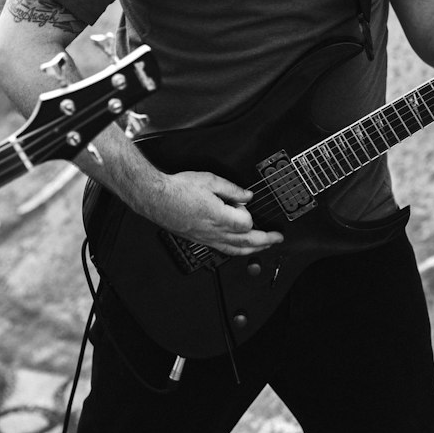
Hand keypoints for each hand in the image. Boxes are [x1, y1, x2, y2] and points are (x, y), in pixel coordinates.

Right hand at [148, 170, 284, 257]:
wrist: (156, 198)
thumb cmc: (178, 189)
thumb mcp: (209, 180)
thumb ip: (232, 189)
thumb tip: (247, 196)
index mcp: (219, 217)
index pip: (247, 223)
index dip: (248, 212)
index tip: (243, 202)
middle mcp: (215, 232)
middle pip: (247, 242)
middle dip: (265, 240)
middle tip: (277, 238)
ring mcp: (207, 238)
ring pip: (236, 250)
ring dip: (254, 249)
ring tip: (265, 246)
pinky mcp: (200, 240)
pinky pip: (224, 250)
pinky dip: (237, 251)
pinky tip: (240, 249)